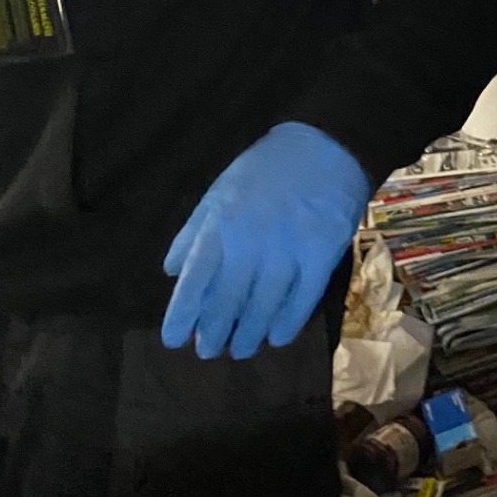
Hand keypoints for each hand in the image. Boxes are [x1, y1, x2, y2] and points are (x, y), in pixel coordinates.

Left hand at [161, 122, 371, 360]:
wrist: (325, 146)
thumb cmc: (266, 170)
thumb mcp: (219, 192)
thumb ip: (193, 232)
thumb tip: (170, 271)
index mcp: (220, 225)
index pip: (193, 282)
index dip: (181, 316)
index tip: (174, 340)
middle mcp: (250, 242)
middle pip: (226, 302)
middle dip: (214, 333)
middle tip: (209, 351)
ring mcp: (287, 250)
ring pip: (263, 308)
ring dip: (248, 335)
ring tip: (240, 350)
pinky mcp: (321, 255)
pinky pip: (302, 300)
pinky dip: (287, 324)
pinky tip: (277, 337)